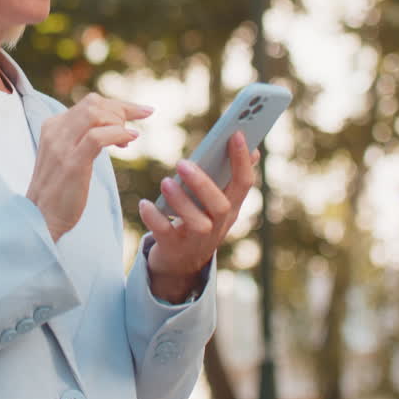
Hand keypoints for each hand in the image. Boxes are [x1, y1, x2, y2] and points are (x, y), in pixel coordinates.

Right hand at [27, 93, 152, 241]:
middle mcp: (55, 131)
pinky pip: (98, 137)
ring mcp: (61, 146)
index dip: (118, 106)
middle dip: (123, 110)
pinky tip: (129, 141)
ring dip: (120, 122)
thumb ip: (81, 138)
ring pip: (95, 114)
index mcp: (53, 126)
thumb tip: (109, 127)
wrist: (40, 218)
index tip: (140, 112)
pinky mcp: (72, 163)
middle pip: (94, 104)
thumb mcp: (66, 156)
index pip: (89, 103)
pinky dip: (119, 134)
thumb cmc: (59, 191)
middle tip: (137, 128)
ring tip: (129, 141)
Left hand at [137, 132, 259, 302]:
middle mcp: (218, 225)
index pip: (244, 183)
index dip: (241, 160)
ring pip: (197, 223)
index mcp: (231, 208)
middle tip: (183, 162)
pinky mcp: (173, 248)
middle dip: (203, 184)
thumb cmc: (199, 222)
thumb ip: (230, 178)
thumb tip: (254, 149)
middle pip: (220, 206)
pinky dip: (154, 218)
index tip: (236, 134)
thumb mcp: (218, 203)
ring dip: (181, 202)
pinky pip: (164, 234)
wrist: (181, 264)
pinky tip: (145, 204)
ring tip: (165, 182)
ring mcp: (197, 240)